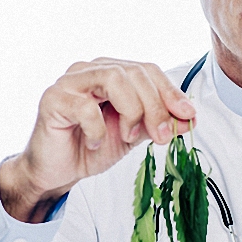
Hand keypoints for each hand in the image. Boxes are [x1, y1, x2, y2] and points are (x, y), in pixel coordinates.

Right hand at [0, 58, 195, 222]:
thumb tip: (189, 117)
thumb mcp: (135, 134)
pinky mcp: (52, 99)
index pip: (148, 70)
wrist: (58, 172)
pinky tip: (96, 143)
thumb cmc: (93, 147)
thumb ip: (159, 122)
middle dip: (155, 105)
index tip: (189, 115)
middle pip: (134, 73)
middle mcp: (91, 70)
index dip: (171, 91)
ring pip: (113, 78)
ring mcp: (69, 82)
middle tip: (161, 135)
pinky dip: (98, 129)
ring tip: (128, 136)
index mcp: (112, 71)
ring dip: (131, 111)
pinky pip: (84, 107)